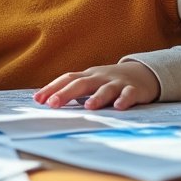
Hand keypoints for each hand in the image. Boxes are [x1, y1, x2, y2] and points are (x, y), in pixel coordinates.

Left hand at [34, 60, 159, 110]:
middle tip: (53, 103)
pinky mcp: (134, 89)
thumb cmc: (109, 81)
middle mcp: (100, 77)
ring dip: (97, 97)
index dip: (52, 88)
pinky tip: (119, 107)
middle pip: (81, 84)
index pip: (67, 79)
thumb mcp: (91, 83)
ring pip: (105, 89)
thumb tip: (47, 102)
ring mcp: (117, 82)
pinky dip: (124, 100)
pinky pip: (128, 94)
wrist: (142, 72)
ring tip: (87, 107)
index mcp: (88, 76)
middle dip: (66, 93)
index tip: (37, 99)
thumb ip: (74, 91)